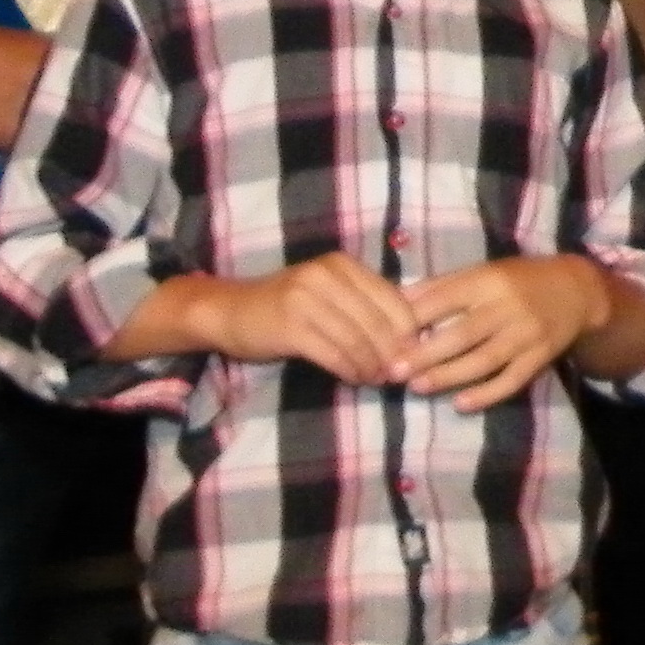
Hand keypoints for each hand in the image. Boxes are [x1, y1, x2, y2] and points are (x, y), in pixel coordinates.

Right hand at [199, 253, 424, 384]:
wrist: (230, 311)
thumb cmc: (288, 305)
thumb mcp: (330, 294)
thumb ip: (365, 305)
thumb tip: (411, 336)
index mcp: (344, 265)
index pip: (394, 298)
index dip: (409, 331)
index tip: (414, 354)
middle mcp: (327, 276)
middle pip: (378, 322)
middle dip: (392, 353)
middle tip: (398, 374)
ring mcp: (306, 299)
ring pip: (357, 341)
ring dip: (372, 366)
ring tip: (378, 380)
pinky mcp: (291, 326)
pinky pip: (334, 354)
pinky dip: (350, 370)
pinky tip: (355, 379)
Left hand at [397, 255, 613, 410]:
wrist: (578, 291)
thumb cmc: (519, 281)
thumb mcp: (484, 272)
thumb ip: (443, 286)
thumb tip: (396, 300)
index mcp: (489, 280)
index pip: (445, 298)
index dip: (414, 319)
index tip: (386, 339)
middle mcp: (508, 307)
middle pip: (462, 334)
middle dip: (425, 354)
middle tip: (393, 371)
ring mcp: (527, 334)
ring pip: (484, 360)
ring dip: (449, 375)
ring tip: (418, 386)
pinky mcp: (540, 357)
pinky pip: (512, 380)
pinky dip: (486, 394)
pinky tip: (461, 404)